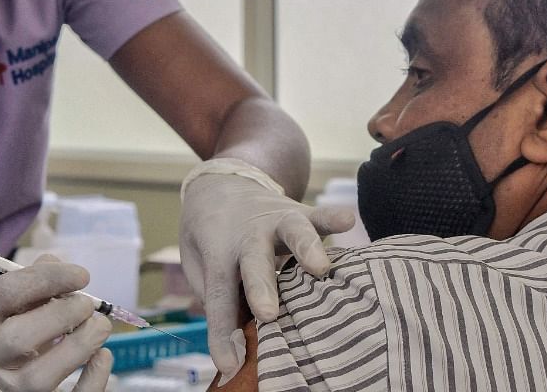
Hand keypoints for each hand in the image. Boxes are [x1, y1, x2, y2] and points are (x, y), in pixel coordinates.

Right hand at [0, 257, 112, 391]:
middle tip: (87, 304)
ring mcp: (8, 390)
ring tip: (99, 326)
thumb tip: (59, 265)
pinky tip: (102, 356)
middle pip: (19, 339)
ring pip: (40, 377)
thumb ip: (31, 284)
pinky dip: (92, 379)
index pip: (8, 293)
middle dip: (62, 315)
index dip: (49, 278)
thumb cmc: (3, 336)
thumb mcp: (5, 308)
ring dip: (80, 345)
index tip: (82, 275)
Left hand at [179, 165, 354, 379]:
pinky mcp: (299, 212)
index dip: (222, 330)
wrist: (221, 182)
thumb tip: (240, 337)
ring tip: (321, 268)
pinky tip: (349, 219)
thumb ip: (216, 295)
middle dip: (262, 288)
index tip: (228, 363)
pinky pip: (318, 215)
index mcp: (217, 251)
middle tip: (269, 314)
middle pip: (254, 262)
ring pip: (292, 232)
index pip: (219, 295)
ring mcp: (275, 220)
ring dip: (306, 249)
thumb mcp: (197, 263)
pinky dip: (332, 217)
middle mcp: (247, 235)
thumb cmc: (210, 236)